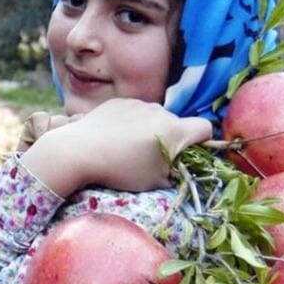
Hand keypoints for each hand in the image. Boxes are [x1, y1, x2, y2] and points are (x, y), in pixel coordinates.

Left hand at [20, 98, 211, 195]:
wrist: (79, 150)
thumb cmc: (121, 170)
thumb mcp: (155, 181)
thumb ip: (176, 172)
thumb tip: (182, 168)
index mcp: (174, 130)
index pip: (205, 128)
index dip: (203, 141)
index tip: (190, 153)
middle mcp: (160, 110)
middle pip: (176, 123)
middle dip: (171, 138)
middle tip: (152, 158)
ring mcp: (138, 103)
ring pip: (154, 117)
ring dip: (149, 129)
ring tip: (128, 148)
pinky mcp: (119, 101)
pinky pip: (134, 111)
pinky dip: (130, 122)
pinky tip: (114, 137)